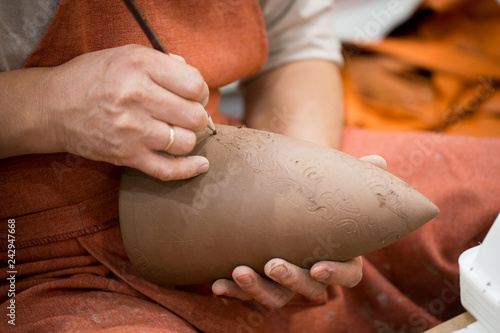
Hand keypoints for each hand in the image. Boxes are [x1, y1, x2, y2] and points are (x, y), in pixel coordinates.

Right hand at [46, 44, 209, 179]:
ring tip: (177, 131)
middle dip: (197, 115)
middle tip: (186, 113)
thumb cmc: (92, 78)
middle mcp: (136, 97)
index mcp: (139, 66)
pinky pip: (168, 170)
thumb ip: (162, 62)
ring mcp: (132, 130)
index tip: (194, 94)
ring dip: (188, 138)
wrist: (53, 107)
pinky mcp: (127, 156)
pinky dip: (189, 170)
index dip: (200, 91)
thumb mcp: (124, 54)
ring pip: (186, 142)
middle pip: (194, 116)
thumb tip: (192, 78)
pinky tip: (201, 165)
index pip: (194, 84)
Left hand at [212, 155, 386, 308]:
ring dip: (258, 289)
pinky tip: (216, 284)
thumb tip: (379, 162)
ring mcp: (285, 280)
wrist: (286, 201)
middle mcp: (312, 273)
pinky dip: (234, 291)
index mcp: (339, 255)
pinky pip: (248, 294)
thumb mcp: (333, 185)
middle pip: (309, 288)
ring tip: (239, 272)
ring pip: (277, 297)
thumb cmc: (316, 197)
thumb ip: (357, 177)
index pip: (348, 275)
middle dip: (291, 280)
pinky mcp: (260, 280)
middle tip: (273, 265)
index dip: (336, 274)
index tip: (319, 266)